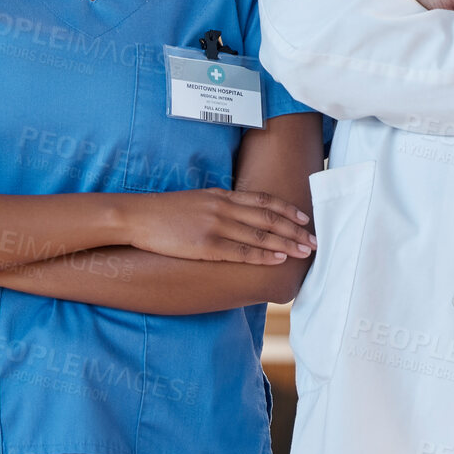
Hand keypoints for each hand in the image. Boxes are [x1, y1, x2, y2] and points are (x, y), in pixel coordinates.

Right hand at [118, 189, 317, 264]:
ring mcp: (216, 226)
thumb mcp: (200, 199)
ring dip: (286, 244)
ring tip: (305, 252)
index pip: (264, 201)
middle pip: (269, 218)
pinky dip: (263, 255)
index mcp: (223, 195)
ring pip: (260, 235)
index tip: (306, 219)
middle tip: (315, 240)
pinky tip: (278, 258)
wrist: (138, 216)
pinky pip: (241, 252)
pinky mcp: (205, 245)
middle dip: (295, 230)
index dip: (288, 210)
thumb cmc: (166, 212)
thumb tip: (242, 214)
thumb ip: (222, 205)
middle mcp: (224, 207)